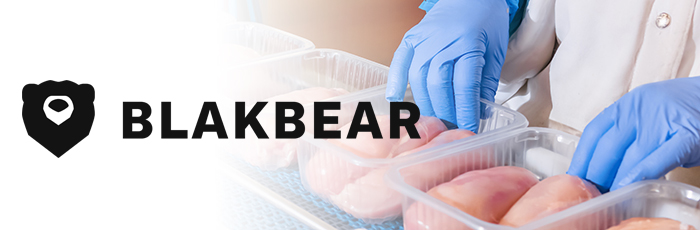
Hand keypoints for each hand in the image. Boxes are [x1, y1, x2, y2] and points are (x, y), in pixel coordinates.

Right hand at [385, 0, 509, 132]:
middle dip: (444, 112)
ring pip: (418, 78)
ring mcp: (423, 39)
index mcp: (468, 44)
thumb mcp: (495, 51)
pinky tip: (396, 100)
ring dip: (425, 103)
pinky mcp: (411, 38)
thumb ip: (485, 82)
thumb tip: (480, 113)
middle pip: (438, 85)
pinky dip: (396, 81)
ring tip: (433, 120)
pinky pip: (399, 62)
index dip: (465, 110)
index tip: (469, 128)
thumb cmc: (486, 21)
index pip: (464, 86)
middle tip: (451, 130)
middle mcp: (442, 42)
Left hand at [568, 77, 699, 191]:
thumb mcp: (647, 116)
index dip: (582, 158)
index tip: (574, 178)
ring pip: (631, 155)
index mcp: (627, 105)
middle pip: (608, 147)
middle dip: (596, 175)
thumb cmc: (682, 112)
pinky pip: (660, 158)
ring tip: (608, 197)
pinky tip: (630, 186)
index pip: (594, 133)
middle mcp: (641, 110)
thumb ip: (627, 136)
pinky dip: (641, 174)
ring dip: (616, 180)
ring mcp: (663, 122)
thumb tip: (602, 167)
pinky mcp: (687, 136)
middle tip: (591, 193)